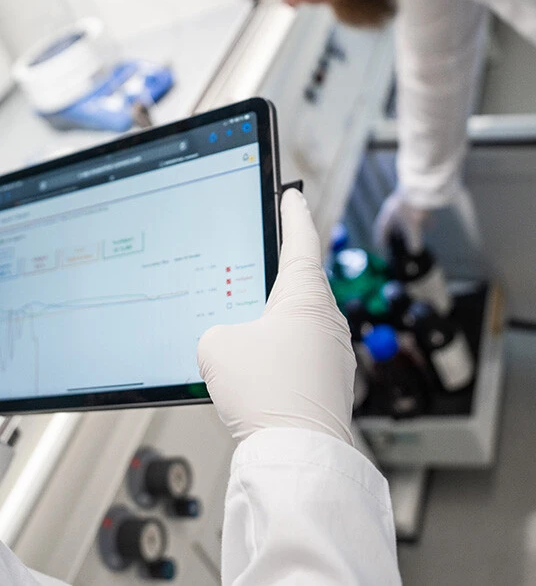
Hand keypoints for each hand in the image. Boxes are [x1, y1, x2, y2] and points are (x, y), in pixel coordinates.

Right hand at [197, 188, 355, 445]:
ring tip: (251, 325)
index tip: (293, 196)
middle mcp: (326, 317)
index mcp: (305, 294)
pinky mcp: (330, 380)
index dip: (293, 213)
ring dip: (277, 319)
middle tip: (263, 258)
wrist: (297, 452)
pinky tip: (264, 366)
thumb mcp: (217, 346)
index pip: (300, 238)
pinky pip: (303, 352)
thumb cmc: (266, 392)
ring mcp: (333, 350)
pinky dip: (283, 351)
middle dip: (278, 272)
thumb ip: (218, 330)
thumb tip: (231, 341)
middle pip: (300, 281)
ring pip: (301, 320)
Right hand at [374, 190, 428, 253]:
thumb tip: (415, 251)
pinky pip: (416, 213)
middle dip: (396, 233)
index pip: (381, 229)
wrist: (421, 187)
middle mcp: (393, 208)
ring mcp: (403, 203)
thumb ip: (413, 239)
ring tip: (415, 235)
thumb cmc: (411, 205)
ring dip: (409, 226)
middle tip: (398, 242)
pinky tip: (430, 225)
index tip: (380, 245)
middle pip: (392, 224)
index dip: (380, 238)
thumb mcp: (412, 226)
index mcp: (388, 215)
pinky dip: (421, 220)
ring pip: (404, 218)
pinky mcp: (413, 200)